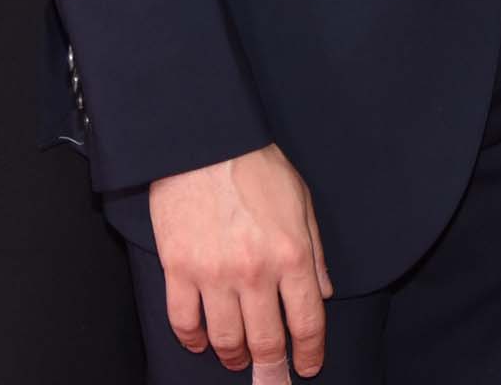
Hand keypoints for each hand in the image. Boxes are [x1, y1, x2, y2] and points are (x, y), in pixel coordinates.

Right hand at [146, 143, 331, 379]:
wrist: (204, 139)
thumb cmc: (255, 165)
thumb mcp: (301, 201)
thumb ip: (315, 252)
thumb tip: (322, 293)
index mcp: (291, 254)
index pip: (307, 323)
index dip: (310, 354)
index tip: (308, 367)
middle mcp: (255, 271)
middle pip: (266, 341)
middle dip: (272, 368)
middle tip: (271, 377)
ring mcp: (213, 273)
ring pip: (225, 339)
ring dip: (234, 357)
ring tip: (237, 358)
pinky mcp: (178, 268)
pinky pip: (183, 321)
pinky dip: (192, 340)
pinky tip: (200, 342)